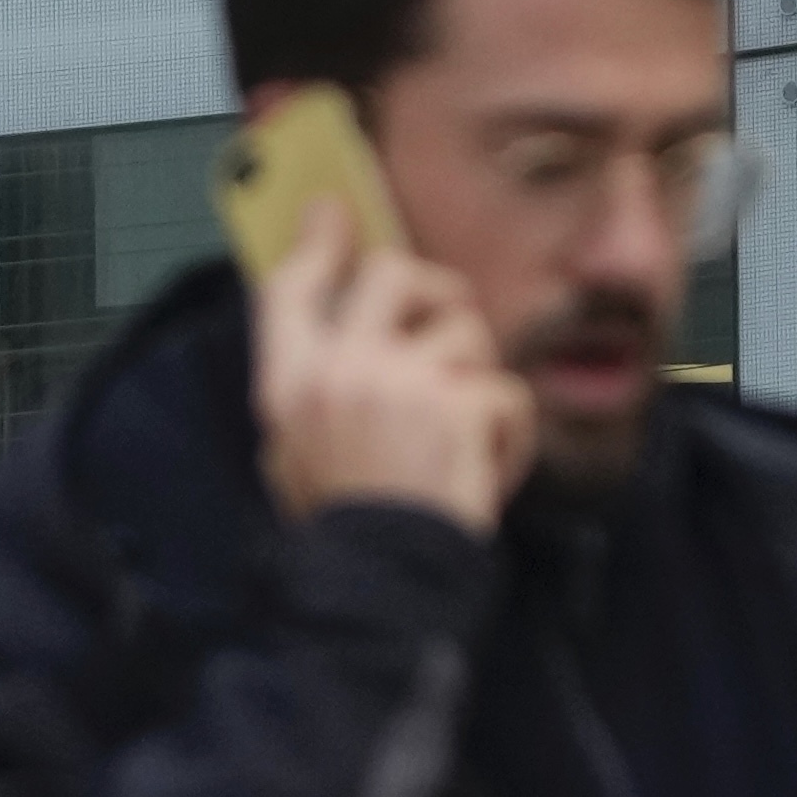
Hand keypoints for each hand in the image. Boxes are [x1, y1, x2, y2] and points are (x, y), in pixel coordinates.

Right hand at [251, 202, 532, 532]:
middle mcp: (341, 371)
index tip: (333, 211)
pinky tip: (481, 475)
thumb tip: (345, 324)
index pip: (293, 288)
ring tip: (456, 440)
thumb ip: (315, 382)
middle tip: (441, 326)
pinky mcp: (460, 406)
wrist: (378, 585)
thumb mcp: (293, 452)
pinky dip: (507, 437)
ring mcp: (402, 384)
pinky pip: (505, 394)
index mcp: (289, 385)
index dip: (317, 241)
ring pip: (467, 333)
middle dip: (430, 290)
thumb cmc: (341, 526)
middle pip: (393, 273)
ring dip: (476, 381)